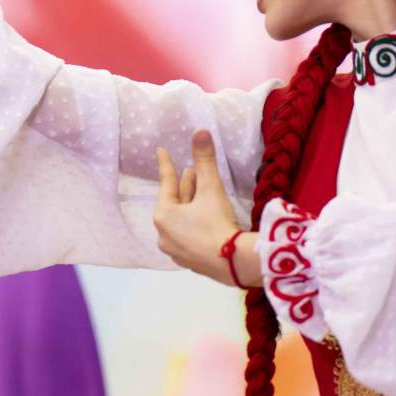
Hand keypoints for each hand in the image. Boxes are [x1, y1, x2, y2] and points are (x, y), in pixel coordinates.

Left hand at [152, 132, 259, 286]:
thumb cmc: (217, 223)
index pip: (166, 183)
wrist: (234, 263)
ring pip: (182, 220)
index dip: (166, 165)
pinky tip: (206, 220)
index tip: (162, 151)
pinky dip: (196, 223)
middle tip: (192, 171)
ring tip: (201, 192)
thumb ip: (204, 160)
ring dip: (191, 205)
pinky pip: (189, 235)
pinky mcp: (190, 261)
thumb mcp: (211, 188)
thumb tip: (200, 131)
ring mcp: (175, 250)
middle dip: (185, 186)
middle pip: (174, 203)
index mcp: (164, 215)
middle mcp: (164, 234)